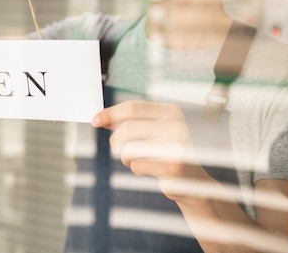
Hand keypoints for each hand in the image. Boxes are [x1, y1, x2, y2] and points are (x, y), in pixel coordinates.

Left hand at [92, 100, 207, 201]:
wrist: (192, 180)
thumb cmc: (166, 151)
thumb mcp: (150, 130)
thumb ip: (127, 122)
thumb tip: (100, 118)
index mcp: (171, 112)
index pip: (133, 108)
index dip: (110, 113)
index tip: (95, 121)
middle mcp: (176, 126)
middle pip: (127, 129)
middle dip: (116, 141)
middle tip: (118, 148)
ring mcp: (176, 147)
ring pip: (129, 149)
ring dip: (126, 157)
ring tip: (139, 159)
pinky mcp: (173, 167)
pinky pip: (137, 165)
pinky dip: (136, 168)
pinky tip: (150, 168)